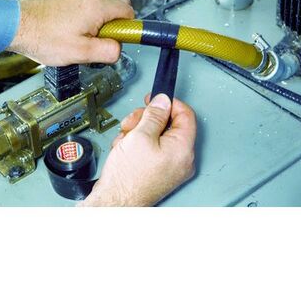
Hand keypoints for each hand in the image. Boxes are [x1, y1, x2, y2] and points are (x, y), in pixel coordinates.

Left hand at [8, 0, 134, 65]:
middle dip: (116, 22)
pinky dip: (89, 12)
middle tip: (100, 39)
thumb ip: (108, 52)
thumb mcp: (81, 53)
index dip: (126, 29)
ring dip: (103, 17)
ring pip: (105, 0)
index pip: (129, 12)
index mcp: (97, 3)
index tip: (116, 40)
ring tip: (85, 35)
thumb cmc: (43, 37)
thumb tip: (118, 49)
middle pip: (120, 3)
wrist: (16, 26)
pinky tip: (74, 27)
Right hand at [81, 93, 196, 206]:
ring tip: (126, 139)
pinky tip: (126, 149)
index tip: (156, 99)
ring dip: (138, 131)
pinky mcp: (160, 171)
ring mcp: (172, 167)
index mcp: (183, 149)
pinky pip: (153, 148)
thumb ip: (154, 114)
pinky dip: (138, 144)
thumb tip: (163, 101)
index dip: (169, 103)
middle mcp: (182, 159)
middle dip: (148, 119)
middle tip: (134, 122)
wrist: (114, 202)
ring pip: (158, 135)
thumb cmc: (128, 178)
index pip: (186, 115)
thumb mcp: (140, 135)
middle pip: (169, 124)